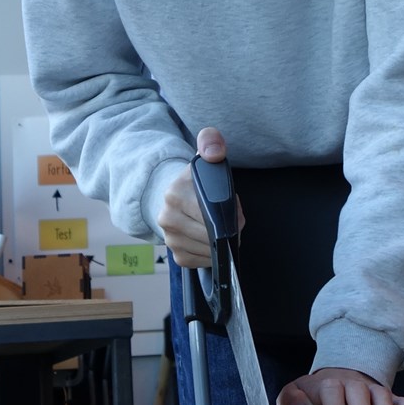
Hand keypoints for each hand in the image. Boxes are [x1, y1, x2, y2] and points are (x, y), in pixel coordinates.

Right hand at [157, 127, 243, 268]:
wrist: (175, 198)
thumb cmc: (197, 182)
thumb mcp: (205, 155)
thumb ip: (211, 143)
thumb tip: (214, 153)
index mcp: (174, 193)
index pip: (211, 213)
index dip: (230, 215)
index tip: (236, 214)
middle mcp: (167, 218)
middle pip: (211, 234)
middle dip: (228, 231)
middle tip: (233, 222)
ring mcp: (170, 238)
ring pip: (208, 250)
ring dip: (222, 244)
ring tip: (223, 230)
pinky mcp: (177, 255)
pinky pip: (203, 261)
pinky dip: (214, 254)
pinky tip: (214, 243)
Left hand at [277, 367, 403, 404]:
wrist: (337, 379)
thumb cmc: (314, 396)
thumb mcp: (294, 396)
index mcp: (328, 385)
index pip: (332, 394)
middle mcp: (353, 386)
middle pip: (360, 395)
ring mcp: (373, 392)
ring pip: (382, 398)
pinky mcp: (390, 400)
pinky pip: (403, 402)